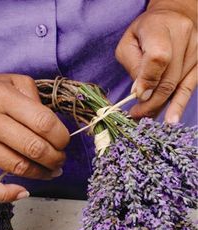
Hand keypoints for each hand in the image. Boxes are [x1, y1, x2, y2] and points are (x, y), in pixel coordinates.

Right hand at [0, 74, 69, 201]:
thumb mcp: (12, 82)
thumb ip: (36, 98)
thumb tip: (54, 128)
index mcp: (0, 96)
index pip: (43, 122)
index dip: (61, 136)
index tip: (64, 141)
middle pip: (34, 147)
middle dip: (56, 157)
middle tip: (60, 158)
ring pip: (18, 167)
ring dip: (42, 173)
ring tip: (51, 170)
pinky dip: (6, 194)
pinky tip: (22, 192)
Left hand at [115, 1, 196, 122]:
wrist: (173, 17)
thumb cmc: (145, 33)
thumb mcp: (129, 43)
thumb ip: (133, 66)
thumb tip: (140, 93)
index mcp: (160, 26)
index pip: (158, 58)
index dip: (147, 80)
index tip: (137, 96)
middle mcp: (183, 36)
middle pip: (168, 79)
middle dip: (150, 102)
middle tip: (136, 115)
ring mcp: (196, 50)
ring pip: (176, 87)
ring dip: (158, 106)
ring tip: (144, 117)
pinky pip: (188, 89)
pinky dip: (178, 106)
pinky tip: (171, 120)